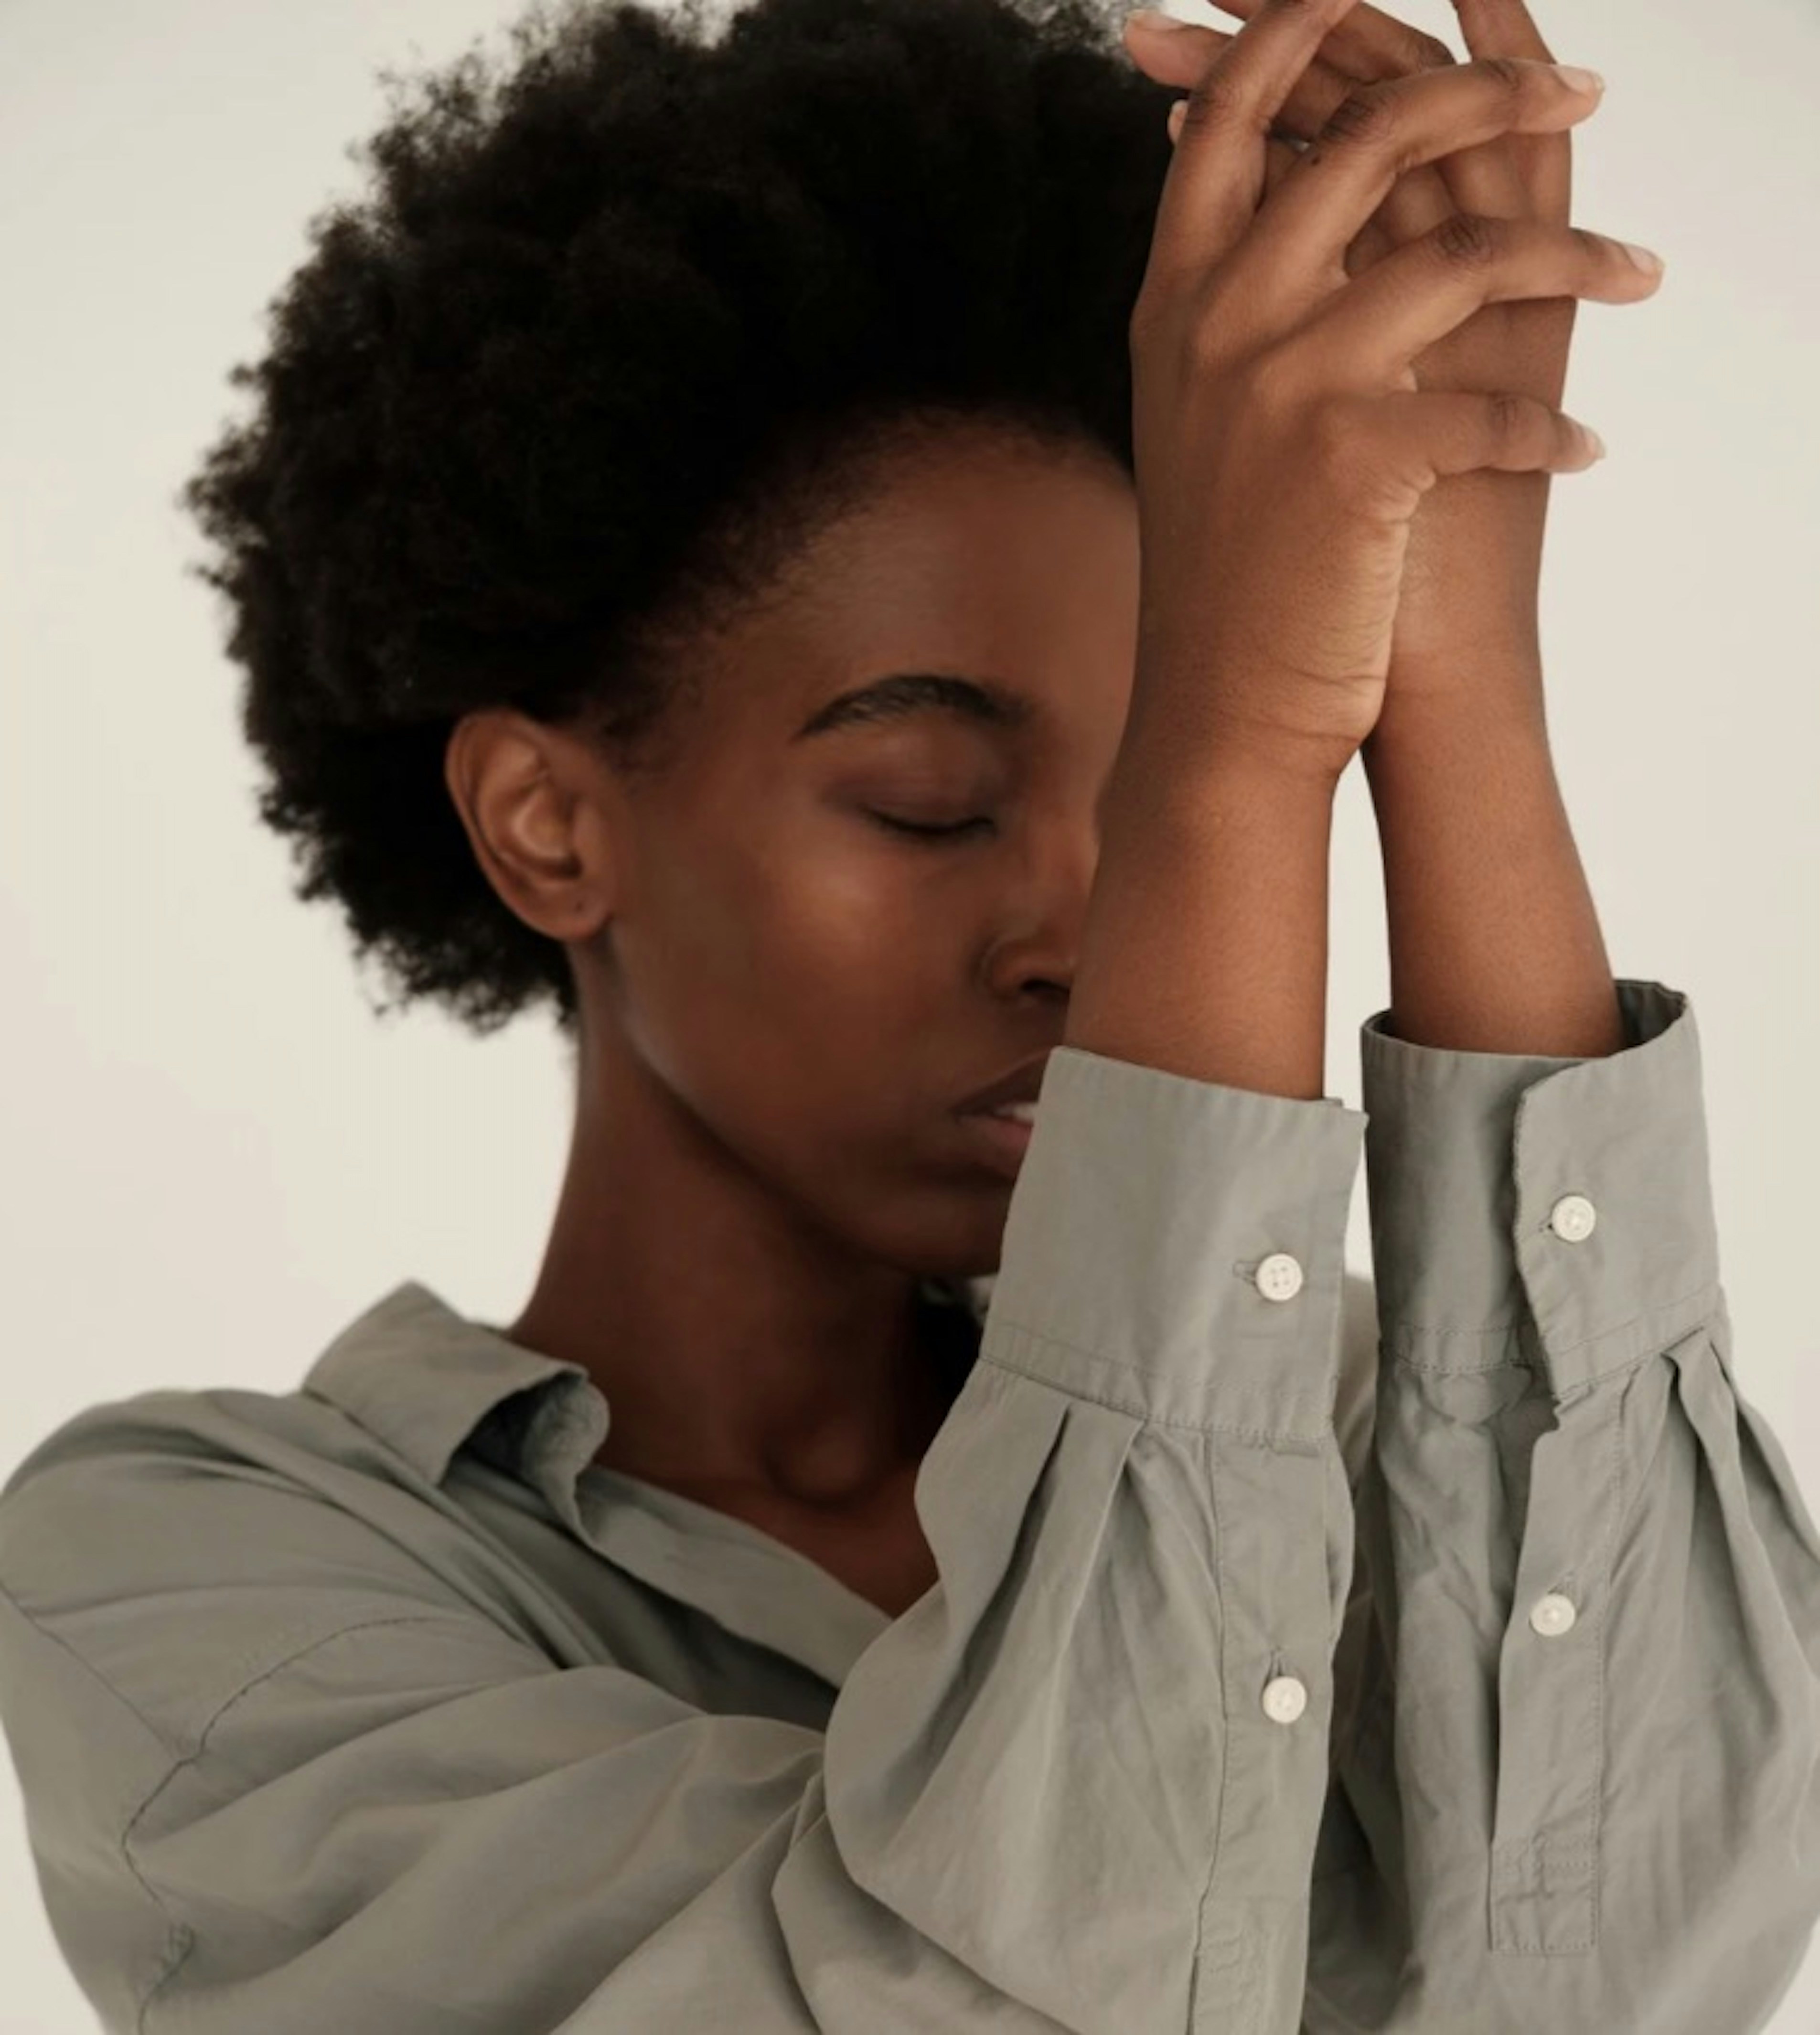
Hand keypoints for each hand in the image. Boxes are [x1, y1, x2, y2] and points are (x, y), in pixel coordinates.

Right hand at [1120, 0, 1650, 788]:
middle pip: (1368, 135)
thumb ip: (1234, 306)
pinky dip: (1552, 427)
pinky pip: (1490, 404)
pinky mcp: (1351, 459)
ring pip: (1460, 251)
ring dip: (1578, 253)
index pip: (1243, 108)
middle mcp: (1219, 321)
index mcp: (1177, 300)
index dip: (1317, 24)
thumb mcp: (1206, 418)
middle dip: (1491, 90)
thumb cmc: (1232, 573)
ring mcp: (1280, 383)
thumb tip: (1292, 208)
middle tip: (1580, 87)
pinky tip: (1581, 449)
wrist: (1219, 712)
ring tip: (1641, 274)